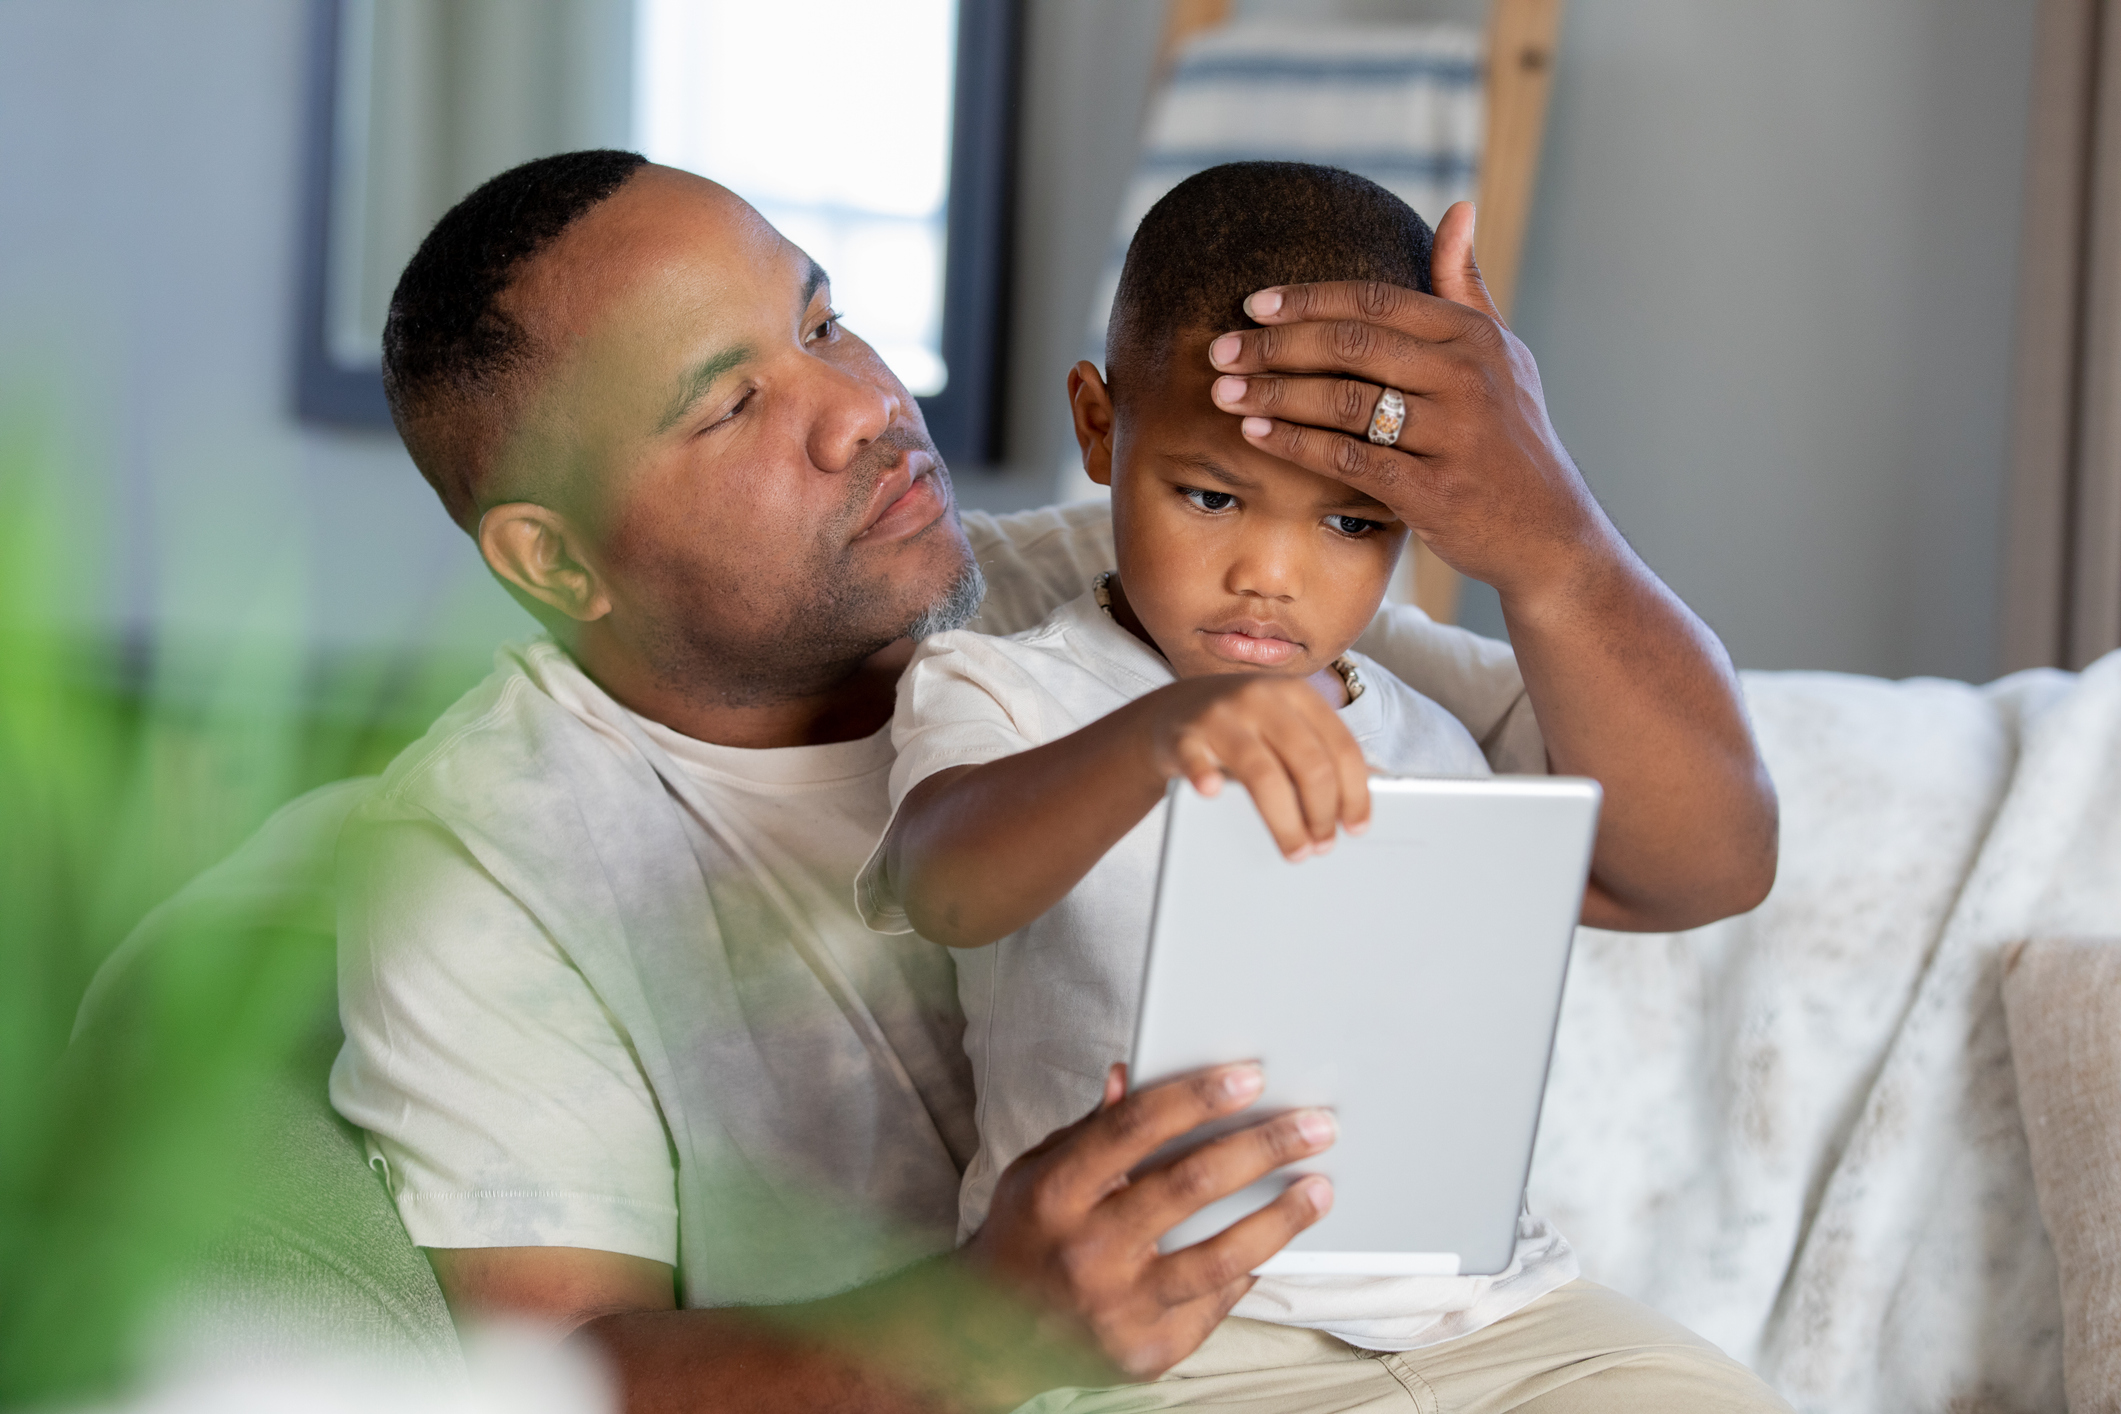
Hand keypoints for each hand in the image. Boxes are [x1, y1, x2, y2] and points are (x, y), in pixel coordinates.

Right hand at [963, 1063, 1335, 1380]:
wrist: (989, 1338)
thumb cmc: (1025, 1237)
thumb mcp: (1039, 1170)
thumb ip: (1093, 1128)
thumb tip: (1133, 1074)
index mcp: (1056, 1191)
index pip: (1136, 1127)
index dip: (1198, 1096)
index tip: (1251, 1077)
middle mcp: (1086, 1249)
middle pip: (1192, 1183)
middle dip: (1265, 1147)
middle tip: (1314, 1126)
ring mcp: (1118, 1308)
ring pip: (1221, 1255)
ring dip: (1282, 1217)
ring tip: (1319, 1188)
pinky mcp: (1146, 1352)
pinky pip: (1215, 1302)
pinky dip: (1249, 1269)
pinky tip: (1274, 1242)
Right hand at [1138, 674, 1370, 858]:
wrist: (1175, 711)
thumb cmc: (1241, 726)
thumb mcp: (1285, 725)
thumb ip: (1319, 750)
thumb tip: (1364, 796)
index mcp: (1296, 694)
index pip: (1340, 746)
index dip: (1354, 792)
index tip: (1356, 827)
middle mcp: (1262, 698)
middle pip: (1307, 762)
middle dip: (1322, 812)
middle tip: (1322, 845)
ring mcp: (1220, 715)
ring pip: (1262, 772)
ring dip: (1284, 820)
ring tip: (1295, 850)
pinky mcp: (1183, 735)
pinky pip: (1195, 759)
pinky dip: (1204, 776)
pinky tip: (1213, 793)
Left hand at [1204, 201, 1619, 603]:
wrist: (1548, 531)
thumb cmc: (1510, 437)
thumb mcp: (1501, 353)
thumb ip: (1464, 285)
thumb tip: (1457, 208)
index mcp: (1473, 336)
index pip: (1374, 302)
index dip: (1307, 300)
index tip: (1253, 306)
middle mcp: (1467, 377)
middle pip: (1350, 345)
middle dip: (1274, 345)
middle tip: (1220, 351)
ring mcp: (1452, 435)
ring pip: (1343, 401)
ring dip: (1274, 394)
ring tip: (1224, 392)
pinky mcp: (1434, 491)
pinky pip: (1347, 458)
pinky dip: (1295, 443)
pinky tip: (1256, 434)